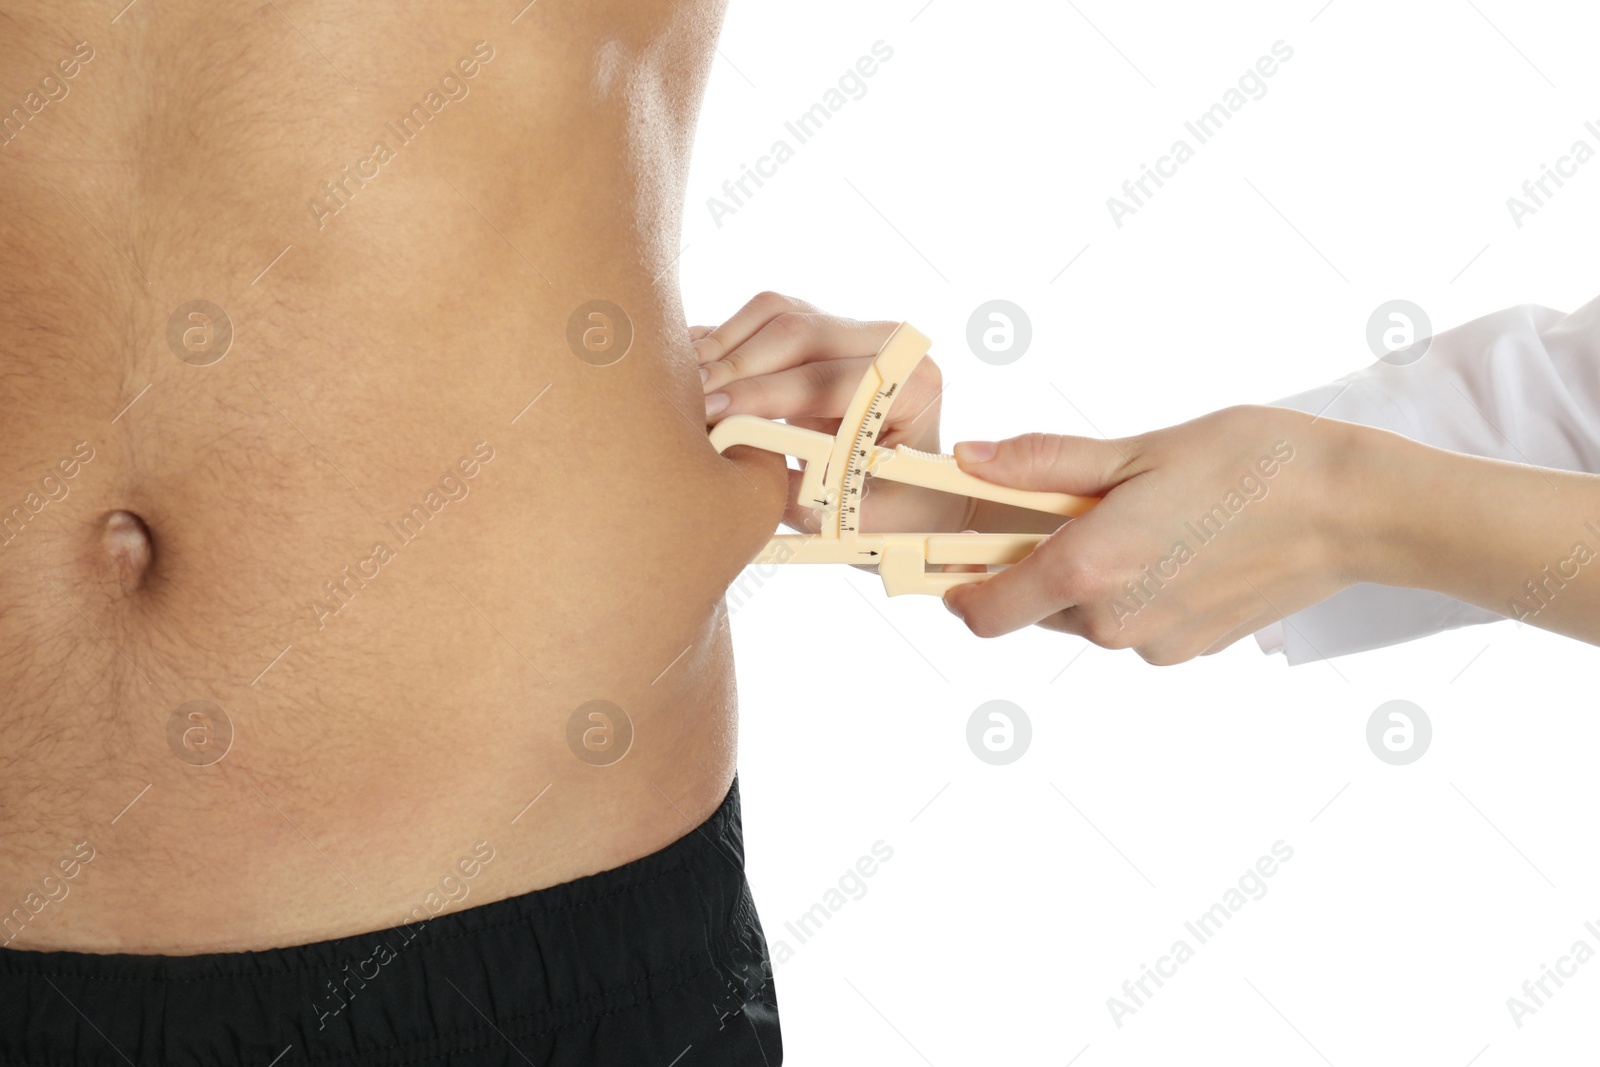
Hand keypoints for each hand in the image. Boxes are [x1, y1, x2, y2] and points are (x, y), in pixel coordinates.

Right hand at [694, 291, 970, 535]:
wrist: (919, 495)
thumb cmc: (897, 514)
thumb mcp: (860, 520)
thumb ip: (806, 495)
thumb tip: (737, 462)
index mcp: (913, 385)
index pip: (828, 378)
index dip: (766, 393)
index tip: (717, 412)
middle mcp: (888, 345)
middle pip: (800, 330)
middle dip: (737, 364)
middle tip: (691, 399)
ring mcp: (853, 330)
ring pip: (777, 312)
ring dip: (724, 344)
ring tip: (685, 382)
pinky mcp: (821, 330)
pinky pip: (765, 318)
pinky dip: (724, 338)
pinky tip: (690, 366)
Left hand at [941, 406, 1365, 663]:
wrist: (1355, 509)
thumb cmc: (1252, 463)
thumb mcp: (1136, 449)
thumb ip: (1043, 464)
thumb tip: (972, 460)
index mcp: (1089, 571)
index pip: (985, 613)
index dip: (959, 589)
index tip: (955, 562)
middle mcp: (1115, 624)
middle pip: (1036, 609)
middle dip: (1037, 564)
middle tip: (1073, 506)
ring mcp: (1157, 645)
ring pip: (1088, 617)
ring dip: (1091, 577)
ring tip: (1145, 516)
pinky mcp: (1193, 650)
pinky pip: (1136, 624)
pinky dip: (1138, 590)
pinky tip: (1180, 543)